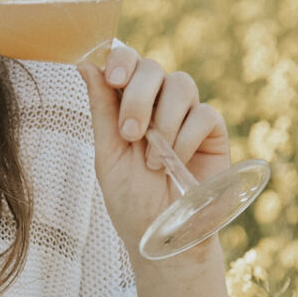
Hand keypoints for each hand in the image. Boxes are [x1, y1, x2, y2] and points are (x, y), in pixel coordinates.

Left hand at [78, 43, 231, 260]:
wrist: (165, 237)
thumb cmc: (132, 201)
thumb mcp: (108, 156)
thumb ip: (101, 110)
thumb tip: (85, 63)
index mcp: (127, 104)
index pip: (127, 62)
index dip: (122, 59)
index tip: (113, 78)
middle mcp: (158, 103)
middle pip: (153, 68)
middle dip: (139, 97)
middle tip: (130, 134)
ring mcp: (186, 114)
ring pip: (181, 84)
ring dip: (163, 122)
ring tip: (153, 162)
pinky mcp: (212, 131)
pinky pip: (203, 114)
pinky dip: (186, 138)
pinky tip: (177, 163)